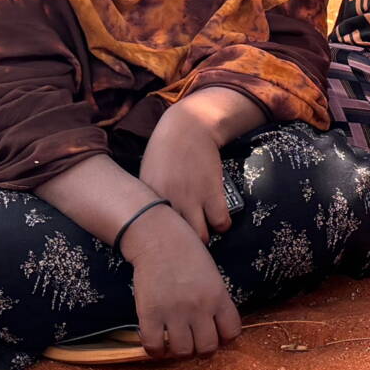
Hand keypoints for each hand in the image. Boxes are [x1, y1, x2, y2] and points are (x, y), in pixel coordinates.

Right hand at [121, 211, 241, 359]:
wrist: (158, 237)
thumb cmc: (187, 252)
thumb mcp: (212, 274)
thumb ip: (216, 299)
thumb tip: (214, 325)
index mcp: (219, 297)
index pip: (232, 333)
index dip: (223, 338)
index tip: (214, 334)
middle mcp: (200, 308)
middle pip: (207, 348)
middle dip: (201, 349)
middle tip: (192, 341)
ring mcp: (174, 312)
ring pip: (183, 352)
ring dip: (179, 352)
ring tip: (174, 342)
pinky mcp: (150, 314)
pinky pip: (154, 346)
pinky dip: (155, 351)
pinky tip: (156, 343)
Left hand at [139, 113, 231, 242]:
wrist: (188, 126)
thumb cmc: (165, 151)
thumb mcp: (147, 175)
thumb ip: (148, 199)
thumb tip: (152, 220)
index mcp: (147, 198)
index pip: (150, 232)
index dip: (160, 240)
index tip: (167, 240)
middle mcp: (168, 201)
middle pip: (175, 240)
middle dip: (183, 242)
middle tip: (188, 239)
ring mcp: (190, 198)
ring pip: (200, 237)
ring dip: (205, 236)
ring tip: (205, 228)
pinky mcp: (212, 192)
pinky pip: (221, 222)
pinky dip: (222, 224)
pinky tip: (219, 217)